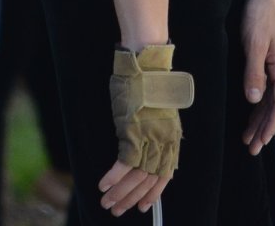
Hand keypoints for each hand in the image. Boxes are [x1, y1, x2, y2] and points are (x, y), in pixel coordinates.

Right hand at [102, 45, 189, 215]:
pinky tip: (103, 185)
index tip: (141, 206)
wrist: (147, 63)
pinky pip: (123, 163)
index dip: (152, 194)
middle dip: (130, 198)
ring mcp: (150, 137)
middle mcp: (164, 142)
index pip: (164, 176)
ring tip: (106, 202)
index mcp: (172, 138)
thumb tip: (142, 151)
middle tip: (116, 210)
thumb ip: (153, 134)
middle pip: (148, 180)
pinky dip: (113, 177)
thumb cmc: (148, 85)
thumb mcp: (158, 114)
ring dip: (119, 193)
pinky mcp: (134, 132)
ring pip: (135, 176)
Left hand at [239, 0, 274, 154]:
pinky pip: (274, 82)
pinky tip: (265, 102)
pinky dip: (267, 96)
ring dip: (263, 113)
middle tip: (251, 147)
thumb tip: (253, 100)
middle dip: (264, 126)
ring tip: (250, 131)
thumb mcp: (253, 45)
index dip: (269, 125)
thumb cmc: (260, 15)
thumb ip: (253, 74)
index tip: (259, 142)